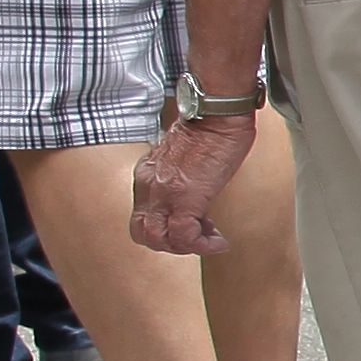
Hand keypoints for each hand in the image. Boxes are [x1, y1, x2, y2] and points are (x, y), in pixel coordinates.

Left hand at [132, 109, 256, 255]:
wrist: (217, 113)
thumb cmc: (210, 125)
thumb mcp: (185, 153)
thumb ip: (181, 171)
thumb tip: (195, 182)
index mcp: (148, 174)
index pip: (143, 214)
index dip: (166, 227)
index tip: (192, 226)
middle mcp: (149, 185)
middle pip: (142, 233)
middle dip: (171, 244)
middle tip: (197, 238)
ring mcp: (164, 193)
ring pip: (157, 240)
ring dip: (185, 247)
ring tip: (209, 241)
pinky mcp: (185, 198)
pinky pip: (184, 237)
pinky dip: (201, 245)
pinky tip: (217, 242)